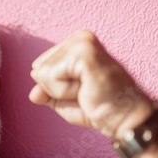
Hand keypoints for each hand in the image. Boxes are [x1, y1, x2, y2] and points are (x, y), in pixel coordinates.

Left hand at [29, 30, 152, 137]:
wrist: (125, 119)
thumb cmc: (99, 109)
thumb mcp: (63, 101)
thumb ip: (45, 93)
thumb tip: (33, 94)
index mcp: (75, 44)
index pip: (39, 67)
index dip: (54, 88)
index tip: (81, 90)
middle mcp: (79, 38)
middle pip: (38, 69)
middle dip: (56, 89)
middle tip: (85, 92)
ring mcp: (81, 42)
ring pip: (41, 74)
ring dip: (61, 91)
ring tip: (87, 91)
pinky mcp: (83, 51)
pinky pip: (50, 76)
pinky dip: (64, 91)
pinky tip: (86, 90)